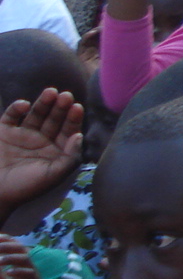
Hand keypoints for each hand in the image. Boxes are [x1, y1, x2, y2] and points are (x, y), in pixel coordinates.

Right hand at [0, 91, 82, 217]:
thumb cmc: (25, 187)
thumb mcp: (53, 175)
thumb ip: (70, 157)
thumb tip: (79, 135)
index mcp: (56, 150)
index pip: (68, 131)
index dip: (73, 119)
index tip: (77, 107)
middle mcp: (41, 140)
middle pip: (54, 119)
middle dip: (60, 108)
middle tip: (66, 95)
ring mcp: (22, 134)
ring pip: (36, 114)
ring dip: (43, 103)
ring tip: (51, 91)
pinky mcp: (4, 132)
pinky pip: (12, 116)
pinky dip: (17, 108)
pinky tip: (24, 105)